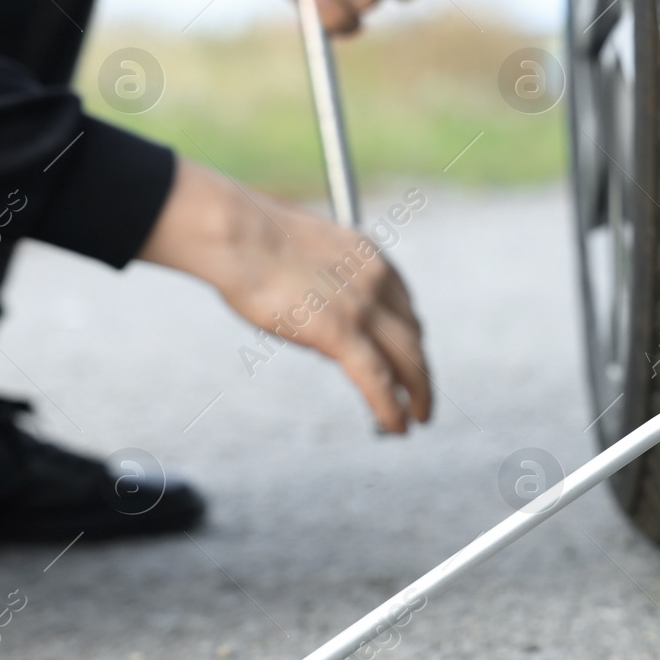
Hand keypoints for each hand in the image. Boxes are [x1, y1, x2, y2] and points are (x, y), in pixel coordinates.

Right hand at [138, 158, 432, 432]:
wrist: (238, 233)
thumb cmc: (253, 240)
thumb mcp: (308, 256)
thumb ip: (325, 283)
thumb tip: (322, 317)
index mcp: (371, 258)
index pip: (403, 307)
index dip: (408, 337)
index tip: (406, 356)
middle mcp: (378, 281)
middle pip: (413, 335)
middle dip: (420, 369)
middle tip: (421, 393)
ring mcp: (364, 307)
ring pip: (408, 360)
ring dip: (418, 392)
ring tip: (419, 415)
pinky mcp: (342, 332)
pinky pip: (378, 380)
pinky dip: (392, 407)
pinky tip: (398, 426)